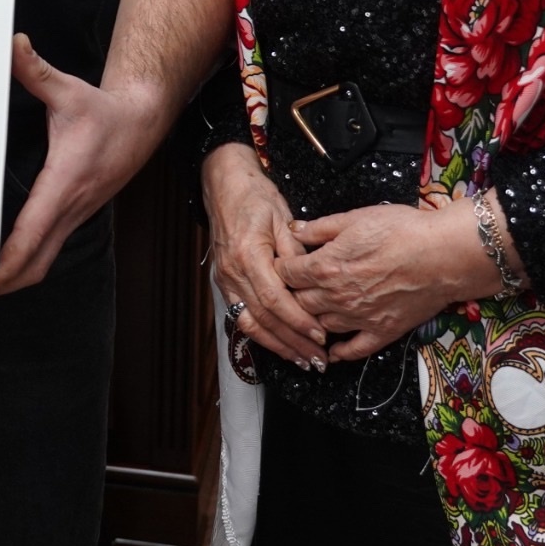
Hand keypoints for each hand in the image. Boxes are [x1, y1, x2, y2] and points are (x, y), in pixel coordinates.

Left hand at [0, 35, 163, 297]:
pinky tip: (5, 262)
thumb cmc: (104, 111)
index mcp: (64, 182)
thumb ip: (36, 70)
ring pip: (44, 261)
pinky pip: (50, 249)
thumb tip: (14, 45)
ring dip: (12, 277)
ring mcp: (75, 214)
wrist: (141, 122)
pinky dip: (26, 263)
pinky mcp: (75, 214)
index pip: (32, 233)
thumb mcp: (68, 88)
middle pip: (36, 262)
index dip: (6, 260)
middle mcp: (71, 206)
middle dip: (1, 281)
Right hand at [200, 143, 326, 367]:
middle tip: (317, 360)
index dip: (298, 321)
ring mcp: (225, 279)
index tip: (320, 336)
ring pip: (249, 323)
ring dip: (277, 345)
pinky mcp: (224, 282)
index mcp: (248, 255)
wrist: (224, 184)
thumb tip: (315, 283)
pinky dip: (262, 334)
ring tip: (301, 361)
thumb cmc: (255, 196)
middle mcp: (232, 272)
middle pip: (263, 318)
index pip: (275, 299)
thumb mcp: (284, 219)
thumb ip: (298, 254)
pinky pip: (241, 316)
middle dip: (292, 342)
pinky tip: (279, 344)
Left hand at [277, 199, 494, 361]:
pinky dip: (338, 352)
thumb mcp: (355, 218)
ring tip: (312, 311)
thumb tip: (295, 229)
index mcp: (326, 266)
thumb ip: (320, 228)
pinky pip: (353, 350)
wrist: (443, 255)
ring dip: (312, 319)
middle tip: (294, 288)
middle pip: (299, 302)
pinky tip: (332, 351)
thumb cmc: (402, 230)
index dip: (281, 268)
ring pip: (320, 325)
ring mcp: (359, 318)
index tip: (282, 264)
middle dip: (292, 294)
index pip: (287, 274)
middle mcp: (337, 296)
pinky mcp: (382, 332)